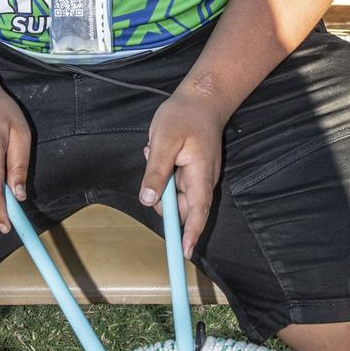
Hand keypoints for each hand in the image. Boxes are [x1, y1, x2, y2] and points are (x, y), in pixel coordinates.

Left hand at [139, 85, 223, 258]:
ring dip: (160, 179)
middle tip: (152, 162)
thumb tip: (148, 200)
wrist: (201, 98)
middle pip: (182, 206)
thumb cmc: (183, 116)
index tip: (184, 253)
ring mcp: (197, 175)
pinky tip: (158, 149)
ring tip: (155, 150)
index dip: (191, 234)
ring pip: (174, 193)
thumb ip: (157, 172)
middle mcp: (202, 180)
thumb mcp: (164, 141)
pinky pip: (173, 181)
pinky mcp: (191, 169)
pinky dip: (162, 170)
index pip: (197, 212)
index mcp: (200, 175)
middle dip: (162, 195)